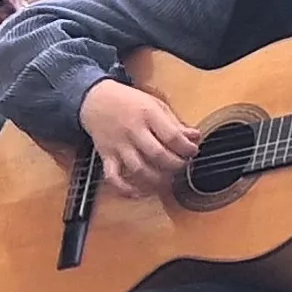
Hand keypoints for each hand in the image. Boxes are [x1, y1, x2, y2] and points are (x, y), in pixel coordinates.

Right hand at [77, 81, 201, 199]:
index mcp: (148, 114)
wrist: (96, 99)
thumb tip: (195, 137)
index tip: (192, 151)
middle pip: (157, 155)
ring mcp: (118, 145)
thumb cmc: (130, 102)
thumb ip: (175, 124)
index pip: (172, 136)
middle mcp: (133, 130)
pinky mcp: (106, 156)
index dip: (186, 148)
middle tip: (182, 165)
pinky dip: (125, 189)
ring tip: (166, 180)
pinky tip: (138, 192)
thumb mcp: (156, 105)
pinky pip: (113, 177)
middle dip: (175, 165)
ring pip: (138, 169)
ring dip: (156, 180)